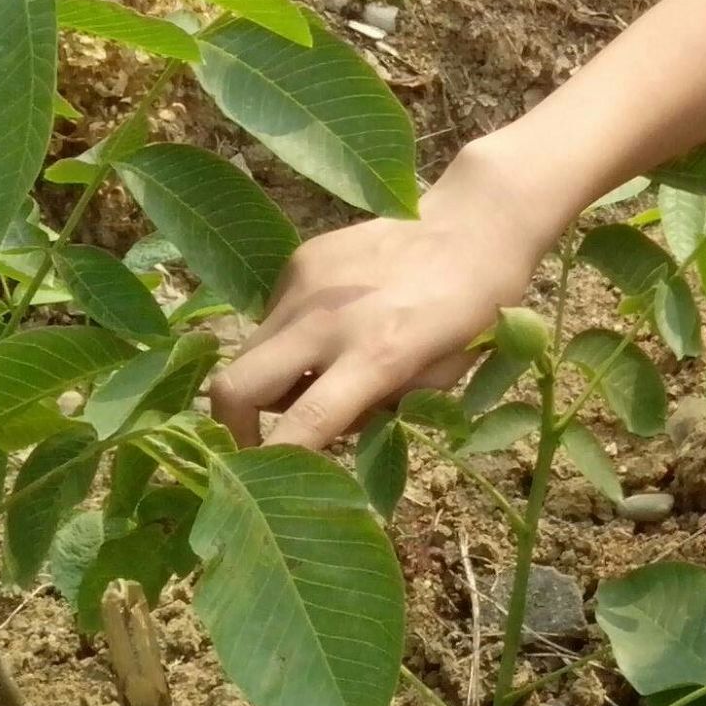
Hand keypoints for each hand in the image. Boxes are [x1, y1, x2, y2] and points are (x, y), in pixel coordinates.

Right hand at [206, 143, 551, 452]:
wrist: (473, 225)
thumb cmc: (472, 311)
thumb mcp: (441, 379)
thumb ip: (380, 410)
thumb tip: (325, 428)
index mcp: (377, 356)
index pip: (304, 423)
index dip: (276, 461)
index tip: (267, 481)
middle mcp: (328, 321)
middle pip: (235, 387)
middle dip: (232, 427)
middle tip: (257, 443)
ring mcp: (307, 285)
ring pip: (248, 352)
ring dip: (267, 380)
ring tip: (317, 374)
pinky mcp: (300, 259)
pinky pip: (272, 317)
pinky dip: (287, 338)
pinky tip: (332, 326)